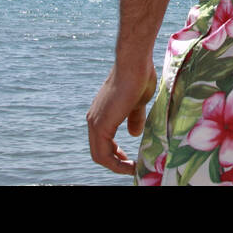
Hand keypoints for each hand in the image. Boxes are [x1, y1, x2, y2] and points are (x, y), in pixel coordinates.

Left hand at [87, 61, 156, 175]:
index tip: (131, 160)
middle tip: (132, 167)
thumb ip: (134, 118)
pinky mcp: (101, 125)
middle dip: (116, 164)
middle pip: (99, 153)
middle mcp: (93, 120)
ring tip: (133, 169)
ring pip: (99, 155)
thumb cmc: (138, 76)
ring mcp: (95, 122)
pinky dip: (116, 163)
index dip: (116, 156)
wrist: (134, 63)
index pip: (103, 143)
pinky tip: (130, 164)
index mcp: (101, 114)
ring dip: (116, 166)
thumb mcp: (137, 103)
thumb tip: (134, 133)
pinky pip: (104, 153)